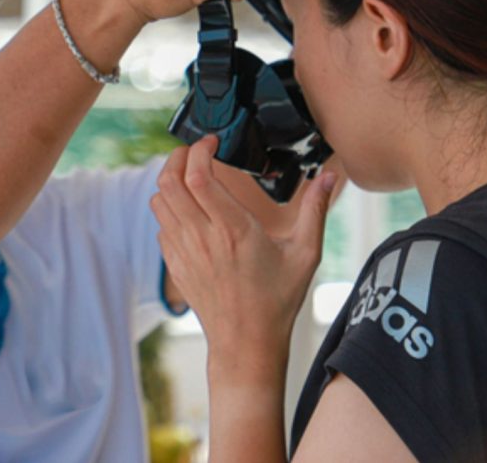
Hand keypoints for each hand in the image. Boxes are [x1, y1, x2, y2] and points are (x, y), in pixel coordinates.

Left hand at [151, 136, 338, 357]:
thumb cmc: (277, 300)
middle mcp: (202, 238)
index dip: (199, 151)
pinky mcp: (176, 265)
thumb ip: (315, 211)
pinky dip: (169, 210)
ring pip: (158, 202)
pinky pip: (161, 226)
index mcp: (233, 230)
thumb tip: (329, 176)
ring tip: (191, 177)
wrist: (246, 344)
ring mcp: (184, 252)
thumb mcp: (305, 254)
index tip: (212, 143)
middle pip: (169, 182)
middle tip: (194, 152)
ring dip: (170, 182)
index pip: (198, 178)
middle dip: (177, 157)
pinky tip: (190, 211)